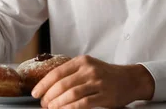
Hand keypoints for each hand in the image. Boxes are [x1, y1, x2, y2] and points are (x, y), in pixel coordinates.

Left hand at [32, 55, 154, 108]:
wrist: (130, 79)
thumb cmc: (106, 74)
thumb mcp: (88, 67)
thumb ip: (72, 73)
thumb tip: (49, 86)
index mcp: (82, 61)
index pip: (57, 72)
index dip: (44, 84)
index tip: (35, 93)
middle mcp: (89, 69)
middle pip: (62, 84)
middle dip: (49, 96)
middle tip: (44, 104)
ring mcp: (97, 82)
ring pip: (71, 94)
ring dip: (58, 103)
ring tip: (51, 108)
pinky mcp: (104, 95)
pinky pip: (83, 103)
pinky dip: (71, 108)